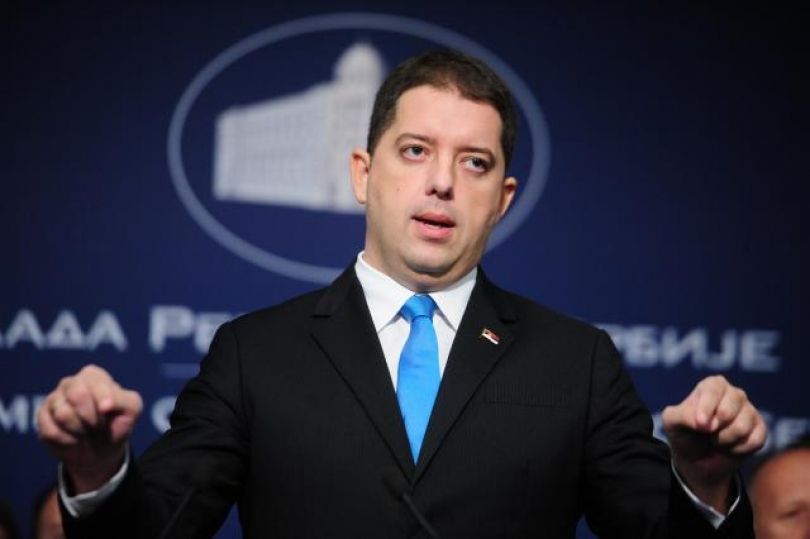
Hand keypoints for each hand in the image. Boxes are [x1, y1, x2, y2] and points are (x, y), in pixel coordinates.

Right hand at [36, 364, 142, 493]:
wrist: (101, 451)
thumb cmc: (117, 424)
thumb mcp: (131, 410)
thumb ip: (123, 400)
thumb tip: (104, 406)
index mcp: (94, 376)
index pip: (95, 382)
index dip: (103, 399)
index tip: (107, 411)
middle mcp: (71, 383)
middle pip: (76, 393)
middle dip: (91, 416)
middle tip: (98, 424)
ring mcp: (54, 400)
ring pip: (62, 414)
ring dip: (80, 430)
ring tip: (86, 431)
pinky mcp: (42, 418)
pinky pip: (51, 431)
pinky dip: (67, 440)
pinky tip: (73, 439)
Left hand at [662, 375, 765, 511]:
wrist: (698, 460)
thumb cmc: (684, 433)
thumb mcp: (672, 422)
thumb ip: (683, 415)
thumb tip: (703, 421)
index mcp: (712, 386)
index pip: (714, 389)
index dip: (707, 407)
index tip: (700, 424)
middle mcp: (734, 394)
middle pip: (730, 408)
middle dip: (716, 427)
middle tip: (707, 433)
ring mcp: (749, 411)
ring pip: (742, 427)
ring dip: (724, 440)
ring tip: (716, 440)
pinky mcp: (760, 430)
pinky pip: (755, 440)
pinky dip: (738, 449)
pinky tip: (729, 447)